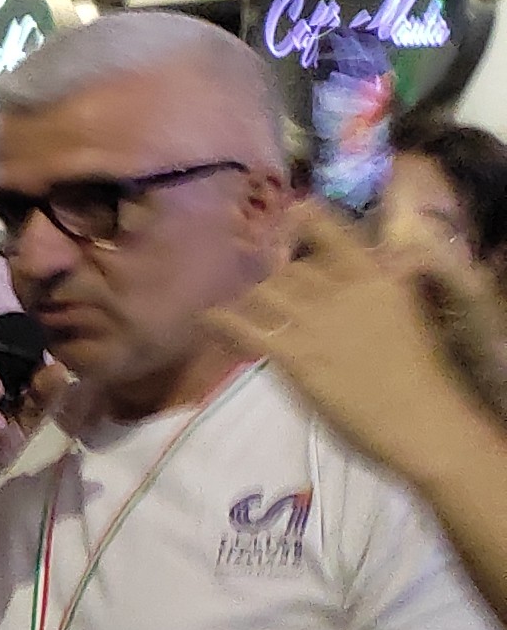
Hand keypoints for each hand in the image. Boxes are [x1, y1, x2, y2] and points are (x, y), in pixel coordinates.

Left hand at [208, 205, 504, 488]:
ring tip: (240, 309)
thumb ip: (386, 284)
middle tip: (266, 295)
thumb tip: (384, 260)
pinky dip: (221, 321)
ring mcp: (315, 321)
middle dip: (275, 282)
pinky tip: (208, 319)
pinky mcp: (294, 355)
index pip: (332, 234)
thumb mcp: (407, 312)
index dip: (306, 220)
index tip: (291, 211)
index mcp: (376, 277)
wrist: (420, 419)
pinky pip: (245, 327)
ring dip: (249, 301)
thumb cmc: (420, 371)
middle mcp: (341, 289)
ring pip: (263, 293)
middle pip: (289, 270)